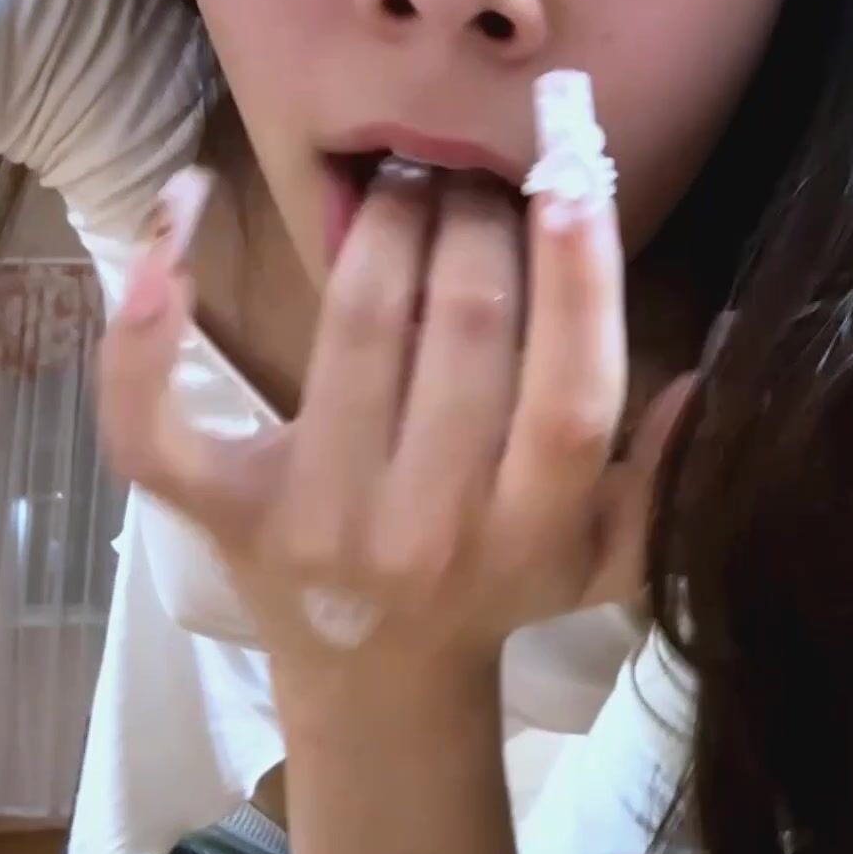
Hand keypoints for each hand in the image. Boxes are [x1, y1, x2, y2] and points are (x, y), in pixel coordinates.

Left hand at [97, 165, 693, 669]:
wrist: (376, 683)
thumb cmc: (501, 594)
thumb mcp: (607, 559)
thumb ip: (664, 478)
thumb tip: (704, 368)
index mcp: (528, 532)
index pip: (570, 394)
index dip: (579, 278)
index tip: (574, 176)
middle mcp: (424, 527)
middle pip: (462, 331)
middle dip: (475, 219)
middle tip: (478, 170)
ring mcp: (311, 520)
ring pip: (351, 330)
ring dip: (383, 226)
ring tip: (405, 178)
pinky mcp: (220, 510)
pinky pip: (158, 416)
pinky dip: (148, 316)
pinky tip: (180, 206)